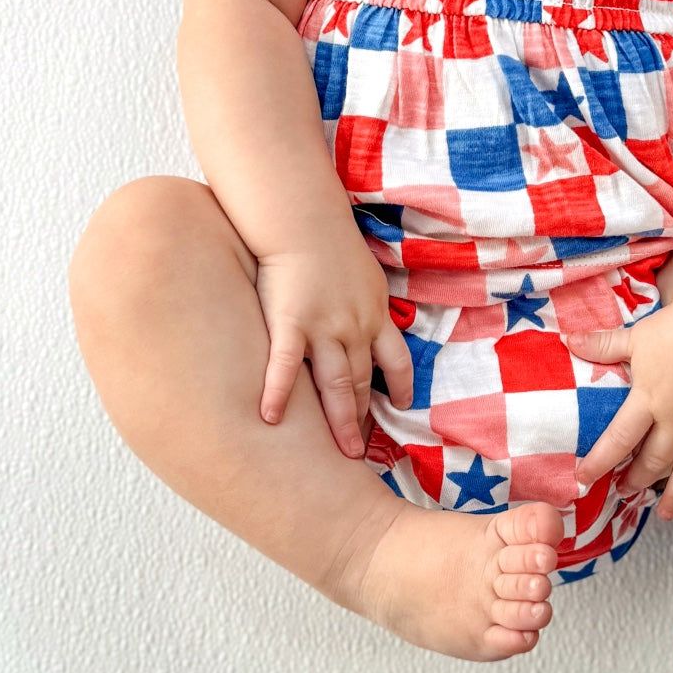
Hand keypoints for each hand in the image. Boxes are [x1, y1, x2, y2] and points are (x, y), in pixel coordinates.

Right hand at [254, 239, 412, 458]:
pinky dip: (279, 395)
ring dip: (341, 422)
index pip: (396, 360)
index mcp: (375, 314)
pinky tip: (270, 419)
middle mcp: (355, 327)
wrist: (304, 220)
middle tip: (363, 451)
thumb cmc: (332, 240)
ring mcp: (324, 329)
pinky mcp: (290, 324)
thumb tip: (371, 315)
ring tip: (341, 452)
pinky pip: (285, 368)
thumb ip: (368, 299)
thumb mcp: (366, 271)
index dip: (401, 387)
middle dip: (365, 419)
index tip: (402, 407)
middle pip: (364, 382)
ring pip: (337, 385)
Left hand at [566, 303, 672, 519]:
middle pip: (653, 461)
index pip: (618, 440)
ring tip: (667, 513)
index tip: (583, 479)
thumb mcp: (636, 335)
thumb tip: (567, 340)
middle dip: (636, 480)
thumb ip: (602, 344)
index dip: (599, 462)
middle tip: (624, 492)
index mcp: (649, 398)